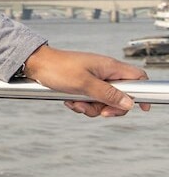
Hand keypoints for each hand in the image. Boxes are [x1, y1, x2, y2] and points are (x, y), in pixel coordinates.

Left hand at [22, 44, 150, 116]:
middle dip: (109, 107)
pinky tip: (70, 101)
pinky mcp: (83, 85)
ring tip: (76, 103)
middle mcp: (104, 72)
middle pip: (121, 96)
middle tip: (99, 111)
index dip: (142, 92)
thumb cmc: (57, 68)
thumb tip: (129, 103)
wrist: (35, 65)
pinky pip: (90, 100)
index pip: (137, 77)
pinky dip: (82, 104)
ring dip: (91, 107)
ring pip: (104, 101)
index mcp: (109, 67)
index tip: (140, 108)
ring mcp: (94, 79)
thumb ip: (108, 94)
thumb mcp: (84, 83)